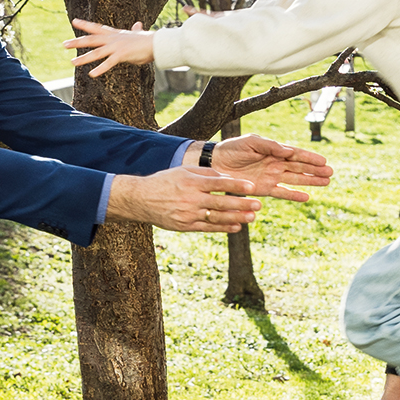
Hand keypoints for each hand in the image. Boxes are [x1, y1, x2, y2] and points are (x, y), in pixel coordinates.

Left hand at [71, 19, 154, 74]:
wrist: (157, 44)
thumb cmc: (149, 41)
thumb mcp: (139, 34)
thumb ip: (135, 31)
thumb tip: (138, 24)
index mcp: (115, 34)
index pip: (97, 28)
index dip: (85, 25)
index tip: (74, 21)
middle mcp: (113, 39)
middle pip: (91, 40)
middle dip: (77, 42)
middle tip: (64, 44)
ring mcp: (116, 46)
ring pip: (96, 52)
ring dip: (84, 58)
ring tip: (72, 62)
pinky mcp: (122, 55)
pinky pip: (108, 63)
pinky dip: (100, 69)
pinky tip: (92, 74)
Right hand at [106, 162, 261, 232]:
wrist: (141, 199)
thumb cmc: (165, 181)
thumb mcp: (183, 171)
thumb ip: (206, 174)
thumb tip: (228, 177)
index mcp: (191, 182)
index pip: (218, 184)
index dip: (236, 186)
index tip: (251, 187)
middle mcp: (191, 199)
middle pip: (221, 203)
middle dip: (242, 204)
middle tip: (259, 204)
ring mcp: (188, 214)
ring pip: (217, 217)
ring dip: (237, 218)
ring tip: (253, 217)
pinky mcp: (185, 226)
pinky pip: (208, 228)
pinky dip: (223, 228)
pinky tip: (237, 227)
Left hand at [212, 133, 333, 200]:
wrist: (215, 163)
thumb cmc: (232, 149)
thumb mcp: (250, 142)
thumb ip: (269, 146)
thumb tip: (288, 151)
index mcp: (274, 150)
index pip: (296, 154)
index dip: (310, 158)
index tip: (324, 161)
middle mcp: (275, 164)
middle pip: (300, 167)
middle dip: (316, 170)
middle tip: (331, 173)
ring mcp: (271, 177)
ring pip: (295, 179)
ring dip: (310, 182)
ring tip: (326, 183)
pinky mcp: (263, 189)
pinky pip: (282, 192)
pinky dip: (294, 195)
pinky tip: (307, 197)